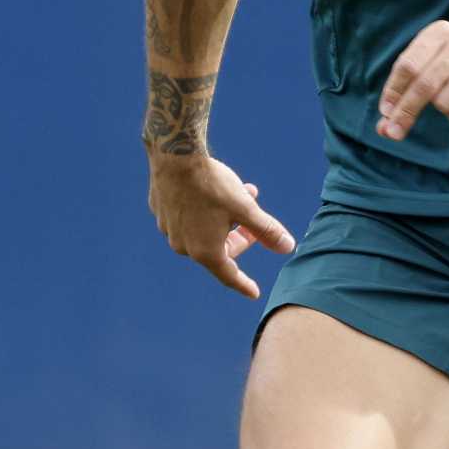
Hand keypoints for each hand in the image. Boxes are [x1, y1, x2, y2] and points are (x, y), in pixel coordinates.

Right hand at [147, 152, 296, 299]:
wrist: (174, 156)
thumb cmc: (212, 184)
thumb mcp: (245, 208)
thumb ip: (266, 230)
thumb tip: (287, 247)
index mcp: (205, 251)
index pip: (229, 275)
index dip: (244, 284)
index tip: (253, 292)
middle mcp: (184, 246)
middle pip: (219, 249)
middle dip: (240, 235)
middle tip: (253, 219)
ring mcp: (169, 229)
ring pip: (204, 230)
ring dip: (224, 218)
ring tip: (240, 192)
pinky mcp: (161, 212)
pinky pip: (187, 218)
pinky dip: (203, 210)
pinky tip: (210, 188)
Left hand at [376, 21, 448, 138]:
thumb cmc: (448, 63)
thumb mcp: (424, 62)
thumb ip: (401, 91)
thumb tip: (383, 128)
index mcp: (439, 33)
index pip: (408, 66)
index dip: (393, 92)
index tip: (386, 112)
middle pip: (424, 85)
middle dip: (405, 111)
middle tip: (393, 132)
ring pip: (444, 102)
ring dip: (439, 108)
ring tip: (447, 96)